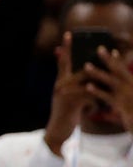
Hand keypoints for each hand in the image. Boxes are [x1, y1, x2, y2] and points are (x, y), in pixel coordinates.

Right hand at [45, 32, 104, 153]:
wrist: (57, 132)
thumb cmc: (66, 114)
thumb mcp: (67, 96)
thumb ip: (72, 84)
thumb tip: (86, 73)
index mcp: (60, 82)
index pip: (63, 61)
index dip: (67, 48)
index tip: (69, 34)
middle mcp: (60, 85)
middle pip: (80, 68)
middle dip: (94, 64)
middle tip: (103, 50)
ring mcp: (65, 93)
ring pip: (89, 82)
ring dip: (101, 85)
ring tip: (108, 86)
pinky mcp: (73, 103)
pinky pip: (91, 95)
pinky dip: (97, 101)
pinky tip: (96, 108)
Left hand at [86, 45, 132, 131]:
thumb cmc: (132, 115)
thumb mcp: (129, 102)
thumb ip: (122, 93)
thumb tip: (118, 85)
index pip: (125, 70)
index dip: (117, 61)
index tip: (110, 51)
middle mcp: (132, 87)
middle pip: (119, 71)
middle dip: (108, 60)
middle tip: (99, 48)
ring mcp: (127, 96)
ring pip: (111, 81)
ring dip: (98, 73)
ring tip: (87, 66)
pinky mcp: (121, 106)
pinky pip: (107, 96)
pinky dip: (98, 90)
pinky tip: (88, 86)